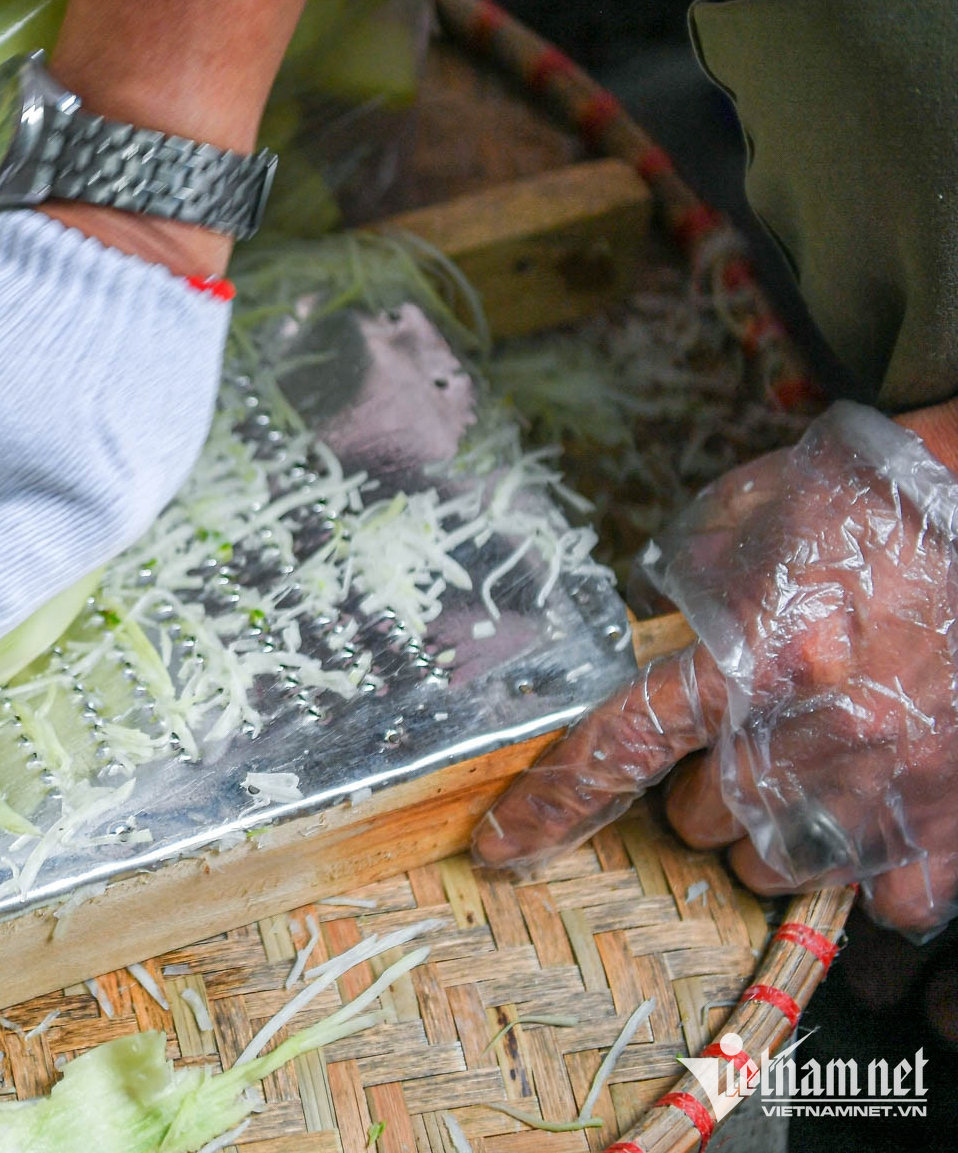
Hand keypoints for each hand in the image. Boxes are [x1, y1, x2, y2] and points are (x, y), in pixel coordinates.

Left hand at [473, 402, 957, 939]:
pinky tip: (874, 814)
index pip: (620, 748)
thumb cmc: (878, 497)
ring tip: (806, 768)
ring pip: (783, 865)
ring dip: (775, 831)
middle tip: (739, 739)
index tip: (501, 845)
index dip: (551, 805)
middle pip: (702, 819)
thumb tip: (653, 625)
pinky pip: (891, 900)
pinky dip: (874, 871)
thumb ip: (687, 582)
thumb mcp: (751, 514)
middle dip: (700, 790)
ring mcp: (895, 787)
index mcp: (754, 658)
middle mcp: (818, 736)